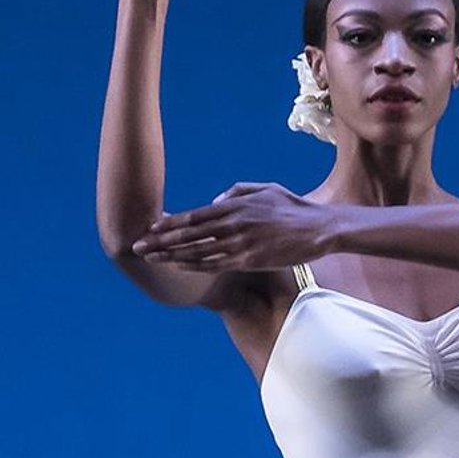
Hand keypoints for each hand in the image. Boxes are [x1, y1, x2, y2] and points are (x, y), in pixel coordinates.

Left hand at [134, 184, 326, 270]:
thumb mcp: (264, 189)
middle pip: (189, 235)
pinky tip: (181, 268)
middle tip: (138, 247)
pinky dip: (197, 266)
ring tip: (152, 261)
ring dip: (173, 257)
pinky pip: (218, 265)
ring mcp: (241, 244)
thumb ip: (236, 192)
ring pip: (199, 252)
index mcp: (234, 206)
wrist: (320, 227)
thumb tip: (215, 199)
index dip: (168, 224)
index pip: (194, 216)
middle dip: (161, 242)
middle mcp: (233, 224)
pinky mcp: (252, 260)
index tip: (149, 229)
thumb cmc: (292, 208)